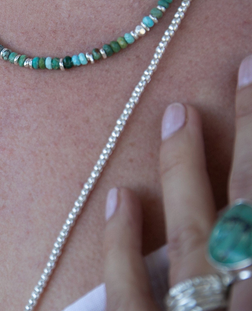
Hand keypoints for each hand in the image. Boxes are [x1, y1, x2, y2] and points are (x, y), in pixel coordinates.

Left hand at [103, 55, 251, 309]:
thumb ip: (249, 248)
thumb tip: (244, 206)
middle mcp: (244, 294)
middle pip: (250, 200)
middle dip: (250, 133)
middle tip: (244, 70)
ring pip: (194, 235)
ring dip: (186, 169)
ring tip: (177, 113)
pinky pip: (128, 292)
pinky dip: (122, 243)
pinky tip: (120, 196)